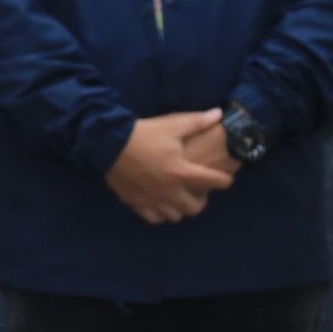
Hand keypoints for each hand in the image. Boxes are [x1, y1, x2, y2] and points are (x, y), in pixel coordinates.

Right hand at [105, 109, 233, 223]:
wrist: (107, 144)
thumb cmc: (142, 134)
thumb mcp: (171, 125)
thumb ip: (197, 121)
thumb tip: (219, 113)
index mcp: (182, 172)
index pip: (215, 182)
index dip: (225, 180)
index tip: (224, 178)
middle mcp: (170, 191)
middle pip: (195, 208)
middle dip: (201, 200)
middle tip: (197, 190)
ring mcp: (152, 200)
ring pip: (175, 216)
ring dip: (180, 208)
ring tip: (178, 197)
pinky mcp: (136, 203)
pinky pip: (154, 218)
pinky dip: (160, 213)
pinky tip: (158, 202)